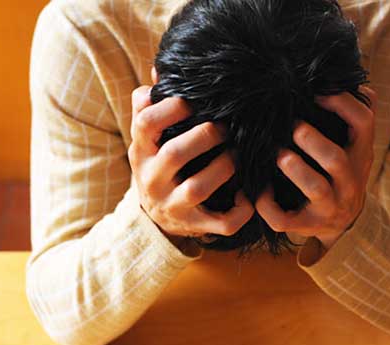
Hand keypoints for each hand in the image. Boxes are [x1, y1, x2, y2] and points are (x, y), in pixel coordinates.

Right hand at [128, 66, 254, 249]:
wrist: (156, 218)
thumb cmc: (160, 167)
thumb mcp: (148, 142)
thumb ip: (150, 110)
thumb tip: (157, 74)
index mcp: (141, 152)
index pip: (145, 124)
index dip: (169, 108)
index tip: (191, 101)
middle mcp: (152, 179)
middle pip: (174, 154)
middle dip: (205, 136)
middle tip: (224, 128)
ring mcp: (173, 205)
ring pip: (197, 187)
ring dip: (223, 167)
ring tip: (237, 155)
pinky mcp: (195, 225)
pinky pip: (221, 223)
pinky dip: (241, 211)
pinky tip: (248, 195)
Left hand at [254, 86, 377, 250]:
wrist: (341, 224)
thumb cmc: (340, 175)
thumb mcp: (354, 149)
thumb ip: (353, 120)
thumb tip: (352, 81)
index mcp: (359, 156)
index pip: (363, 124)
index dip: (343, 104)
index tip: (317, 93)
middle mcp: (348, 182)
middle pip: (336, 159)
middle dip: (313, 141)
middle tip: (293, 126)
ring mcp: (329, 206)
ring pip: (316, 189)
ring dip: (296, 170)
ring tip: (279, 155)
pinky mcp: (306, 225)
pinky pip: (284, 219)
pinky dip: (267, 205)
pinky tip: (256, 190)